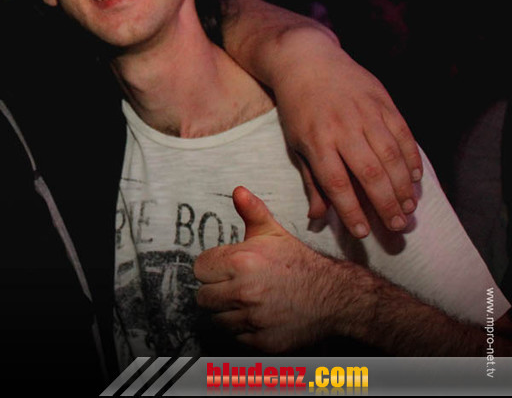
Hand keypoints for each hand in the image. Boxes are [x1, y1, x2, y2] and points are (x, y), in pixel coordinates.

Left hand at [194, 187, 359, 352]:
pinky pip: (235, 336)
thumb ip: (251, 211)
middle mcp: (244, 292)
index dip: (211, 268)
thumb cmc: (298, 263)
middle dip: (215, 290)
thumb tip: (238, 191)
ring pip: (217, 318)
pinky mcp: (261, 341)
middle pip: (203, 296)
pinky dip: (243, 329)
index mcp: (241, 262)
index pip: (199, 269)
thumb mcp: (273, 233)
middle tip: (233, 285)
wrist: (334, 296)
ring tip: (247, 301)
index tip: (223, 268)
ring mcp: (252, 319)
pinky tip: (258, 316)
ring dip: (227, 311)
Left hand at [272, 38, 420, 237]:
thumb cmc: (297, 108)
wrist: (307, 60)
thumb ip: (311, 179)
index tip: (363, 232)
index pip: (336, 182)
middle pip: (370, 173)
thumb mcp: (295, 143)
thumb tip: (318, 217)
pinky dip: (411, 159)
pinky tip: (414, 179)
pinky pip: (403, 134)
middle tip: (397, 226)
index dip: (351, 209)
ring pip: (391, 156)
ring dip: (402, 186)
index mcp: (316, 141)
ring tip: (409, 207)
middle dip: (385, 204)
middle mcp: (342, 128)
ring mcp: (365, 113)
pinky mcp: (382, 102)